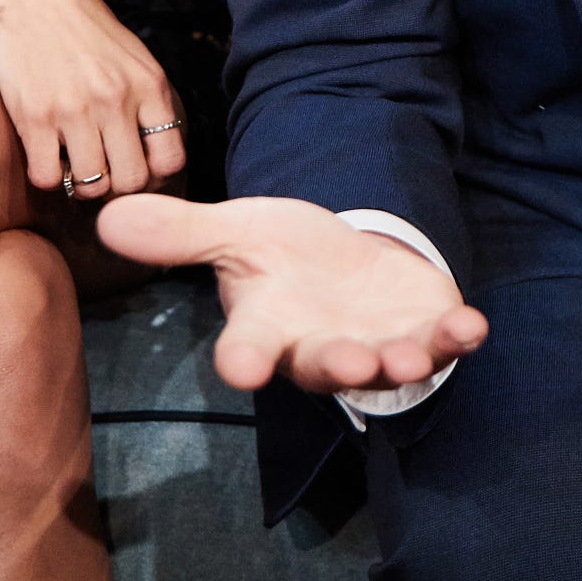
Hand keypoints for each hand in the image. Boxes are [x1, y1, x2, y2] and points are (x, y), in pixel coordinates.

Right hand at [0, 0, 186, 198]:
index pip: (170, 158)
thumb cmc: (84, 28)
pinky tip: (49, 155)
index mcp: (148, 85)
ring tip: (75, 165)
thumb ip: (147, 100)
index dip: (155, 175)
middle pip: (131, 180)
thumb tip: (154, 153)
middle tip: (104, 173)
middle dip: (119, 186)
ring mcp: (74, 110)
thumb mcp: (133, 56)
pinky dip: (49, 176)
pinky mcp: (34, 117)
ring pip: (90, 185)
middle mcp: (116, 100)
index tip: (138, 168)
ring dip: (82, 185)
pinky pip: (48, 178)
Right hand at [97, 194, 489, 393]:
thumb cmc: (285, 257)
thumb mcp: (237, 231)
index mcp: (269, 326)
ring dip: (401, 363)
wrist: (347, 263)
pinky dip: (456, 337)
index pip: (248, 348)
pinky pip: (442, 343)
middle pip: (325, 365)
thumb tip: (109, 212)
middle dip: (338, 365)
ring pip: (385, 366)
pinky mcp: (422, 331)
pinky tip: (472, 326)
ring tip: (411, 357)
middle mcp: (321, 348)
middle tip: (349, 364)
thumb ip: (182, 232)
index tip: (239, 368)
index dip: (244, 358)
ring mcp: (375, 346)